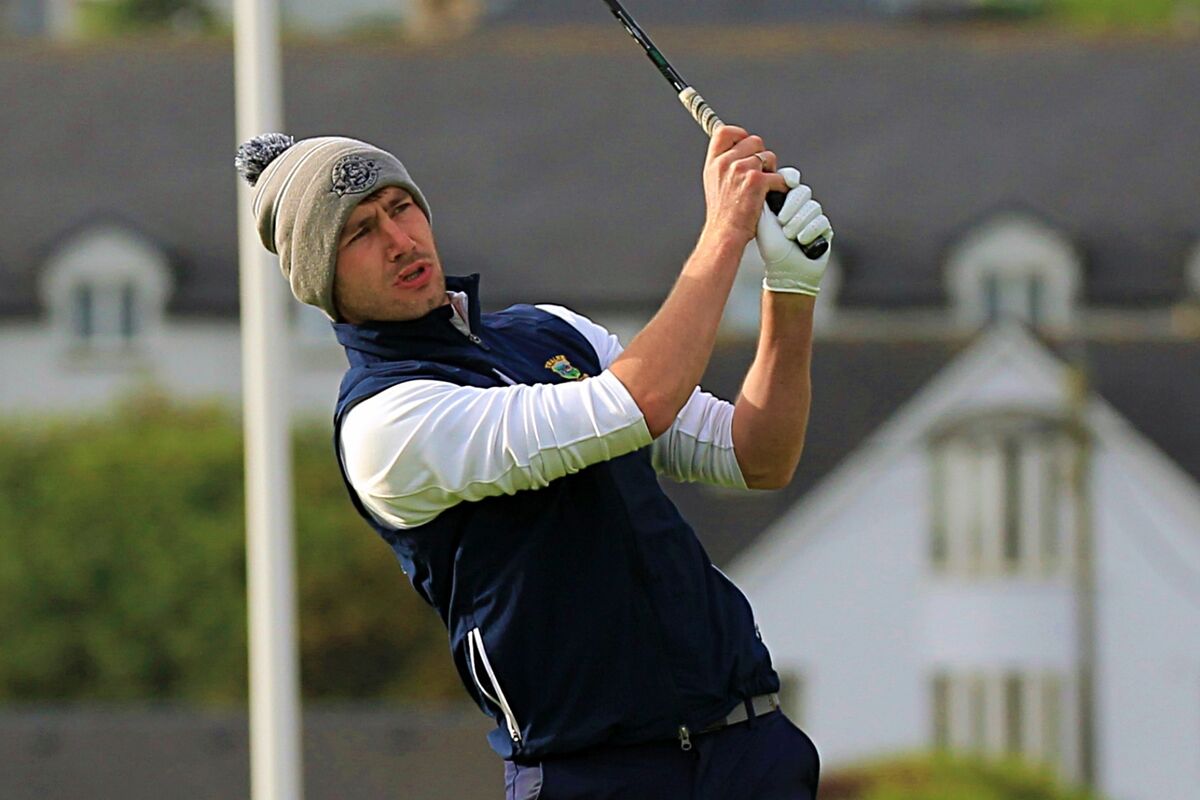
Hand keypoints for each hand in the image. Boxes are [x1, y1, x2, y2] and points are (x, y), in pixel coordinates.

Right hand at [702, 126, 788, 247]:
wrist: (725, 234)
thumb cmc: (723, 215)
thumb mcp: (714, 184)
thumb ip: (725, 165)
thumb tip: (743, 152)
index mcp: (714, 162)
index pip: (725, 132)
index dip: (740, 135)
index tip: (748, 146)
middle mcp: (725, 163)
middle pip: (754, 141)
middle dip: (761, 155)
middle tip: (760, 173)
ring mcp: (740, 170)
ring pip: (768, 157)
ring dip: (771, 171)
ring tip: (764, 189)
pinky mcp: (756, 181)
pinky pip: (779, 176)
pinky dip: (781, 187)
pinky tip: (774, 196)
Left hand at [756, 167, 832, 294]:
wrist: (786, 272)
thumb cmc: (772, 247)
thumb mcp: (762, 221)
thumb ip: (762, 198)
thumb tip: (760, 175)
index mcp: (782, 200)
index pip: (789, 179)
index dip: (789, 177)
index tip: (788, 181)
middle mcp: (798, 205)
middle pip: (802, 191)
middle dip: (792, 206)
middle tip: (782, 221)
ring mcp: (813, 216)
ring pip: (813, 206)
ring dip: (799, 222)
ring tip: (789, 236)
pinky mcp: (825, 228)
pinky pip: (822, 221)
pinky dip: (810, 231)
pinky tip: (802, 241)